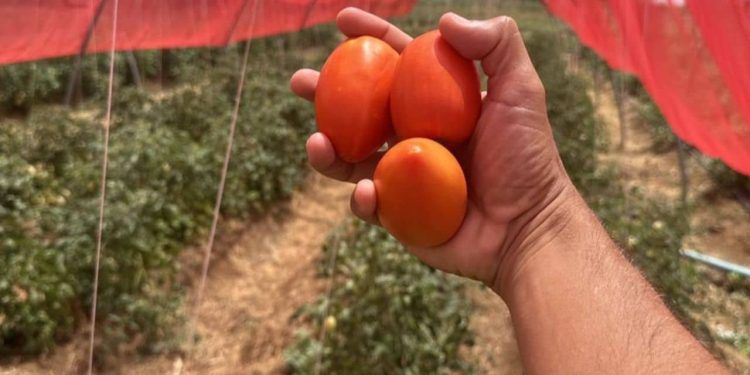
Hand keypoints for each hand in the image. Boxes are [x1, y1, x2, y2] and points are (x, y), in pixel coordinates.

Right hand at [290, 8, 577, 294]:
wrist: (527, 226)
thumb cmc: (527, 158)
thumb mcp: (521, 91)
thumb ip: (497, 44)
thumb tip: (443, 20)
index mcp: (437, 103)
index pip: (397, 62)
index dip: (370, 38)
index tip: (343, 21)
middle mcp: (414, 135)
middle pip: (359, 107)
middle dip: (325, 92)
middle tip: (300, 82)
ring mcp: (402, 174)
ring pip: (350, 156)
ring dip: (326, 147)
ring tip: (317, 142)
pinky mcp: (397, 213)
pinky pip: (367, 202)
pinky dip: (360, 196)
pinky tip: (367, 191)